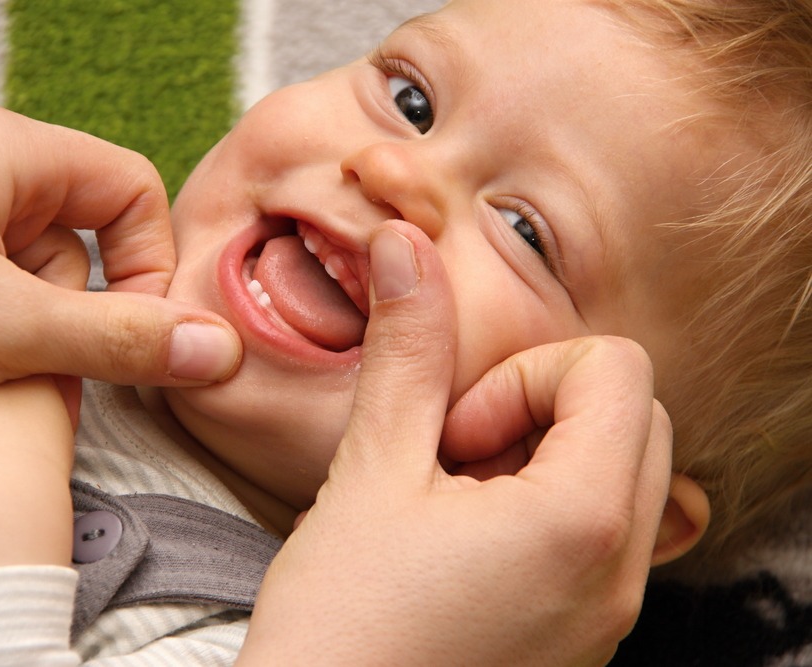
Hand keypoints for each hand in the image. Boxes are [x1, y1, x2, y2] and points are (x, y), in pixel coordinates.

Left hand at [0, 104, 240, 416]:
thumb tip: (219, 351)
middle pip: (72, 215)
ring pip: (16, 239)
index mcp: (2, 147)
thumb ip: (122, 341)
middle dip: (74, 290)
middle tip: (44, 346)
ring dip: (20, 300)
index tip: (132, 325)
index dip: (147, 259)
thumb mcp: (4, 331)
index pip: (128, 186)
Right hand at [241, 221, 672, 665]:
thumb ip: (405, 350)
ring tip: (452, 505)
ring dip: (539, 463)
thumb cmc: (342, 625)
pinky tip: (461, 548)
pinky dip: (542, 516)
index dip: (526, 376)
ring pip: (618, 479)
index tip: (454, 432)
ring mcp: (607, 617)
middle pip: (634, 419)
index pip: (618, 371)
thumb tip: (404, 245)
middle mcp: (619, 575)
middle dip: (540, 412)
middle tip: (453, 459)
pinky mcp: (581, 643)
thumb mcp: (371, 471)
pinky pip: (600, 541)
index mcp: (581, 522)